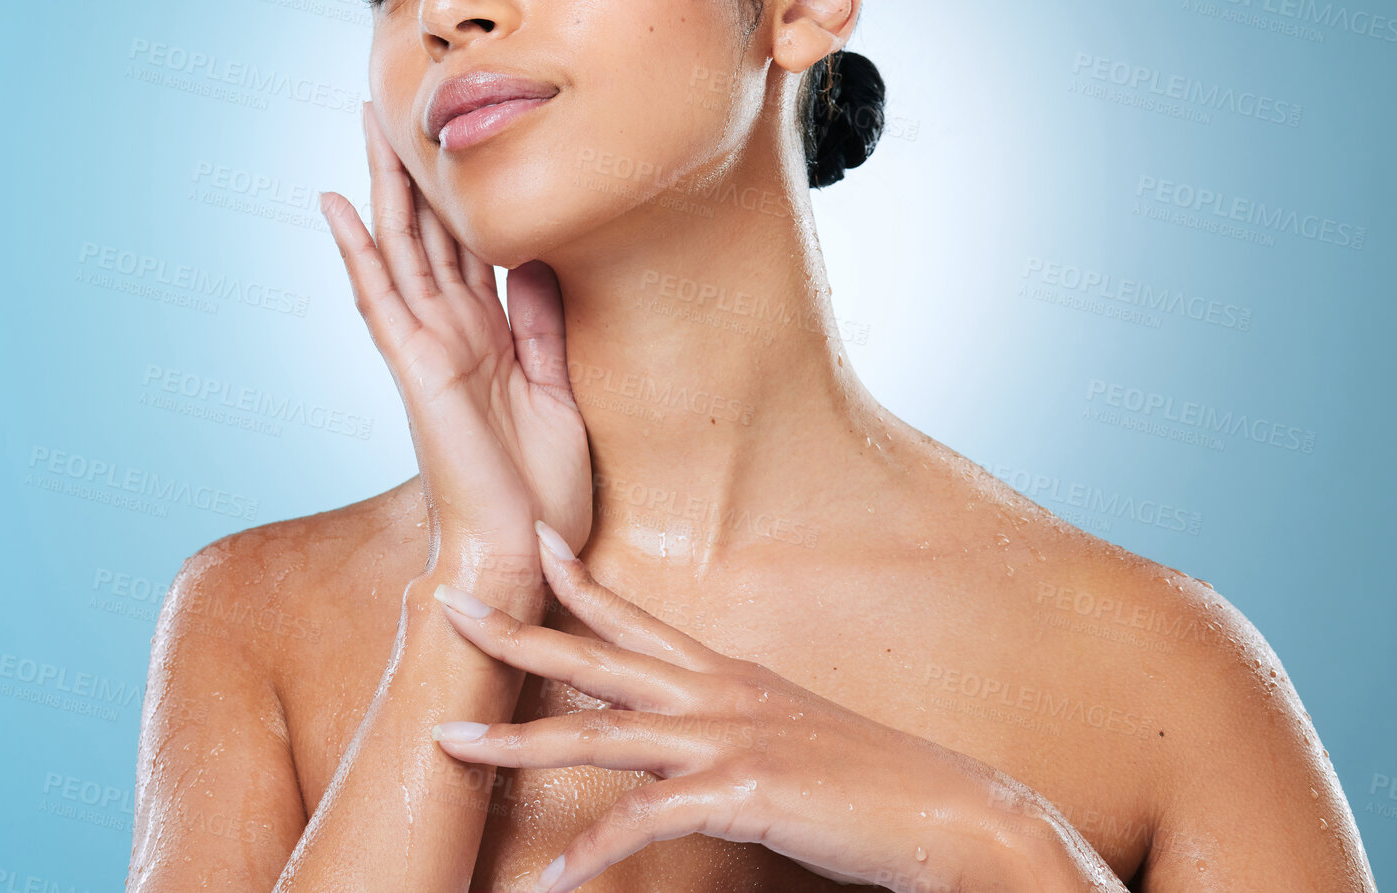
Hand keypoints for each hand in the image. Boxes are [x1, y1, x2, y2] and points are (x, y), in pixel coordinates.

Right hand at [319, 102, 592, 562]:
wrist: (522, 556)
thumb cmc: (540, 493)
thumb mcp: (558, 392)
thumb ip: (545, 328)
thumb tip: (544, 264)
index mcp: (490, 338)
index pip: (471, 248)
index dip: (461, 194)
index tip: (456, 141)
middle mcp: (453, 334)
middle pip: (431, 233)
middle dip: (417, 171)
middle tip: (399, 105)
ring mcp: (428, 348)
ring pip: (402, 248)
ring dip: (386, 185)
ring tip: (369, 123)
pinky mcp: (415, 369)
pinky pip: (381, 298)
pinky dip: (357, 250)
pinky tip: (336, 203)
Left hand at [428, 521, 1068, 892]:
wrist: (951, 813)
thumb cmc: (869, 782)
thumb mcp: (787, 737)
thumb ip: (728, 732)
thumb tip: (683, 746)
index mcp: (727, 676)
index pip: (636, 617)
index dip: (577, 580)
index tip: (528, 537)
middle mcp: (718, 694)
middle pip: (595, 657)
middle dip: (515, 630)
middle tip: (445, 602)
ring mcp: (728, 740)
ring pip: (598, 732)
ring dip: (517, 739)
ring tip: (449, 743)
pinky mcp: (742, 795)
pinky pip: (645, 823)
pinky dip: (592, 852)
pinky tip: (551, 880)